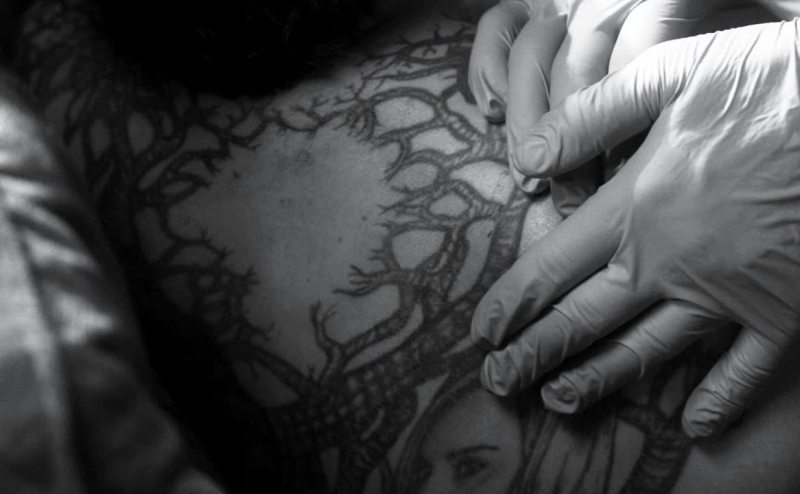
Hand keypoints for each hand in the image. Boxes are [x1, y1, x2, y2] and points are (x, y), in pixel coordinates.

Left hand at [471, 19, 799, 437]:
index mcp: (637, 207)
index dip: (512, 303)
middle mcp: (670, 263)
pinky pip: (746, 370)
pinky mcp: (785, 312)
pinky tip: (691, 425)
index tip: (484, 331)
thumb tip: (526, 160)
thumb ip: (592, 119)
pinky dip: (718, 398)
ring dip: (598, 381)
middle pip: (585, 320)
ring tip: (557, 401)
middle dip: (535, 353)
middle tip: (498, 382)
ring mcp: (728, 296)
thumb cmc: (770, 83)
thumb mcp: (671, 76)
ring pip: (647, 352)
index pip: (553, 268)